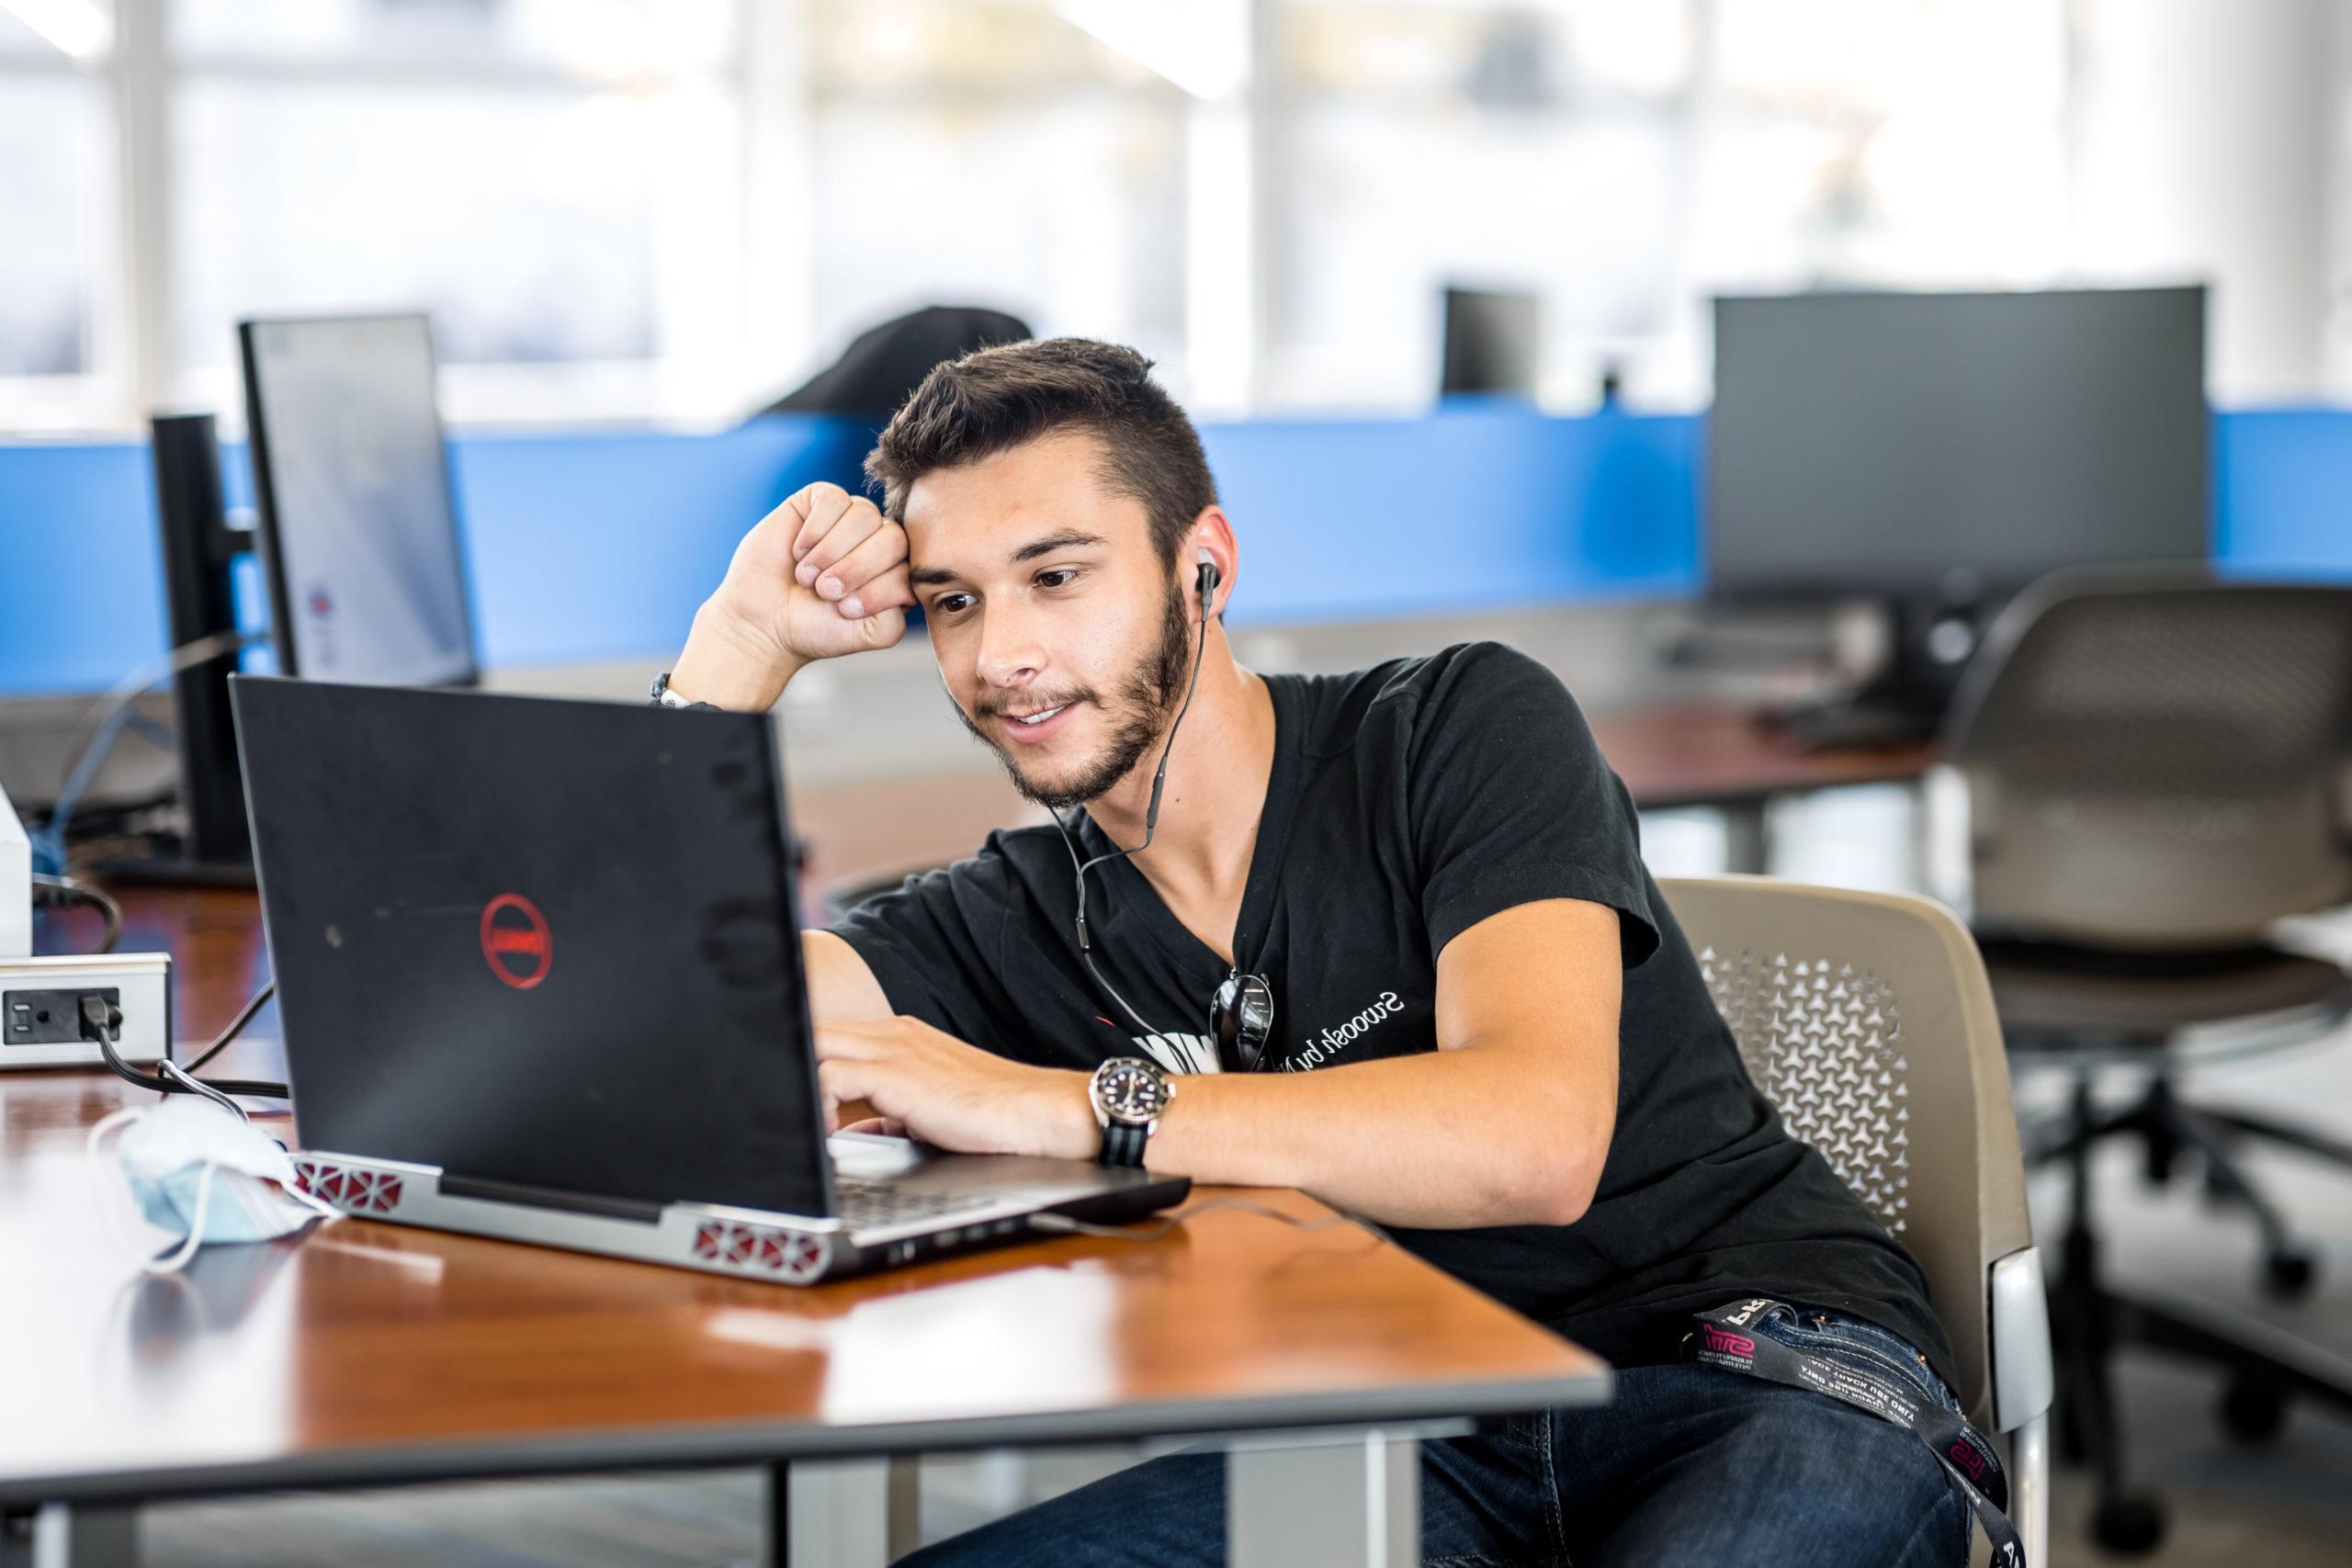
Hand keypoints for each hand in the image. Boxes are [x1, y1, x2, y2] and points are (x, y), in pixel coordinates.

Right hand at [670, 483, 917, 708]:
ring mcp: (851, 519)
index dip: (878, 588)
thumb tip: (906, 575)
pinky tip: (799, 550)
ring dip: (832, 551)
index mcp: (898, 572)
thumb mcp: (873, 632)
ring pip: (865, 515)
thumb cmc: (817, 627)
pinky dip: (816, 529)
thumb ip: (903, 608)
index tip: (845, 611)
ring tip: (808, 575)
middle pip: (893, 538)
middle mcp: (879, 541)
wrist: (764, 622)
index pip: (911, 566)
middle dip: (856, 569)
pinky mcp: (820, 502)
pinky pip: (835, 499)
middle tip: (825, 591)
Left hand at [813, 1016, 1098, 1161]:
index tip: (792, 1092)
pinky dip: (818, 1104)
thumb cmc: (990, 1113)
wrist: (1033, 1111)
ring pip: (814, 1043)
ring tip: (811, 1125)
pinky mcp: (894, 1073)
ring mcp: (892, 1049)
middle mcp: (892, 1034)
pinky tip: (831, 1134)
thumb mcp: (928, 1110)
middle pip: (815, 1030)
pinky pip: (828, 1075)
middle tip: (788, 1106)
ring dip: (803, 1085)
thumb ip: (888, 1115)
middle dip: (793, 1064)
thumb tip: (857, 1130)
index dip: (804, 1060)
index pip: (832, 1033)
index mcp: (900, 1036)